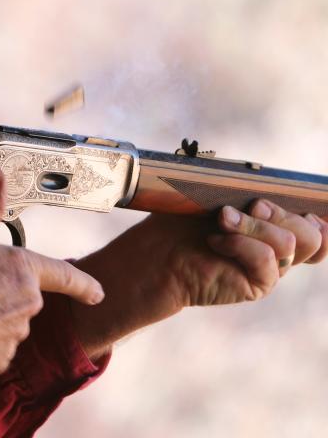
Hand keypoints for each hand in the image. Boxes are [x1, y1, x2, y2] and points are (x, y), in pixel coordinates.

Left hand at [71, 201, 327, 359]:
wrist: (158, 252)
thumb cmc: (183, 222)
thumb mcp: (218, 198)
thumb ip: (248, 192)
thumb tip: (266, 184)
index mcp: (274, 228)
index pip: (319, 229)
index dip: (317, 217)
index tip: (294, 204)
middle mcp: (279, 251)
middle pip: (312, 234)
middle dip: (282, 213)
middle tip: (251, 205)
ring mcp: (270, 270)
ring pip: (290, 243)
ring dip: (252, 225)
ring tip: (221, 220)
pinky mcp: (258, 285)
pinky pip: (268, 259)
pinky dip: (241, 244)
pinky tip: (216, 241)